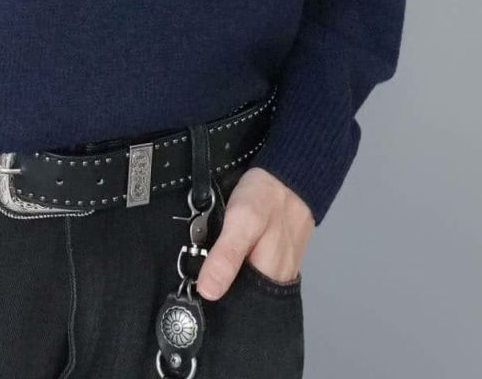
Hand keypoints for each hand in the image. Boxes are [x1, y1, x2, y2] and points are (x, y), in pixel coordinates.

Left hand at [196, 165, 313, 299]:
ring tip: (208, 261)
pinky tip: (225, 253)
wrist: (290, 173)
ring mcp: (277, 269)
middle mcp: (276, 281)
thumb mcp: (242, 221)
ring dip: (227, 276)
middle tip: (197, 271)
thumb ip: (226, 256)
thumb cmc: (266, 196)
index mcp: (269, 278)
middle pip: (242, 298)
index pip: (238, 308)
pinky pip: (252, 270)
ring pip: (245, 284)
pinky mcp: (275, 257)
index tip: (191, 293)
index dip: (214, 303)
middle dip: (219, 288)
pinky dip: (237, 264)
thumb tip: (208, 292)